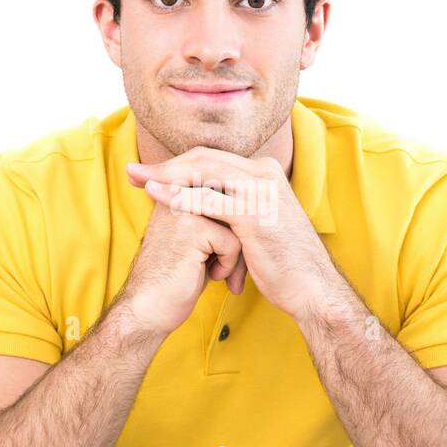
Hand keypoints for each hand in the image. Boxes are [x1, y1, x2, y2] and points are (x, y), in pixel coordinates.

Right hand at [117, 196, 248, 337]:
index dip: (233, 230)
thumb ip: (217, 218)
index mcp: (177, 191)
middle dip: (239, 243)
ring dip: (235, 256)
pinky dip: (228, 265)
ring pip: (237, 225)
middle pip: (234, 209)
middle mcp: (178, 194)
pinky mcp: (191, 228)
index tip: (221, 256)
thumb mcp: (199, 242)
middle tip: (232, 271)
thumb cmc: (178, 279)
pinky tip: (209, 274)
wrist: (147, 310)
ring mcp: (183, 208)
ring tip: (219, 273)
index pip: (226, 198)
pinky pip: (233, 242)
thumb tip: (253, 208)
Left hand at [126, 147, 336, 320]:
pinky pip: (208, 197)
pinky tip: (157, 195)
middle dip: (165, 165)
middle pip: (204, 158)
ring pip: (204, 171)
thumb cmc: (282, 263)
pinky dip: (179, 194)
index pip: (212, 158)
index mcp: (265, 173)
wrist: (312, 289)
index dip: (177, 164)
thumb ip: (235, 208)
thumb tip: (203, 204)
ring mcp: (261, 190)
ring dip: (166, 175)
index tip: (147, 174)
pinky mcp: (255, 212)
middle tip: (133, 172)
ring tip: (138, 180)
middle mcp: (264, 173)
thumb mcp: (258, 226)